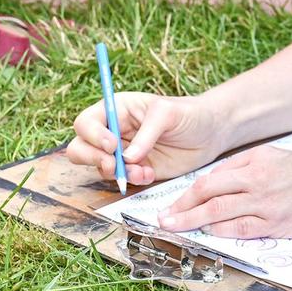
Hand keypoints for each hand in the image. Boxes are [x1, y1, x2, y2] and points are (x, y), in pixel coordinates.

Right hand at [67, 91, 226, 185]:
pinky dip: (132, 180)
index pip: (87, 121)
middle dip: (92, 158)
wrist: (211, 133)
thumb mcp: (169, 114)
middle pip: (80, 147)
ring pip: (98, 167)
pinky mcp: (135, 170)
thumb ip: (147, 133)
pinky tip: (150, 174)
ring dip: (116, 173)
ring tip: (141, 171)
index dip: (92, 135)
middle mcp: (113, 131)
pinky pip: (121, 180)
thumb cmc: (189, 114)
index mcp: (117, 109)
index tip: (111, 144)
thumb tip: (127, 157)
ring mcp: (122, 153)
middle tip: (113, 165)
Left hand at [155, 146, 291, 238]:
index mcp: (257, 160)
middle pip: (208, 194)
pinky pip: (240, 230)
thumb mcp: (278, 157)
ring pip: (218, 213)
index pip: (212, 177)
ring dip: (192, 222)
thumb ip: (246, 166)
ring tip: (174, 229)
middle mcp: (258, 180)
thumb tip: (216, 181)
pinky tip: (207, 234)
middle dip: (181, 208)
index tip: (172, 203)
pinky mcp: (276, 225)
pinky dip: (220, 232)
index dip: (187, 192)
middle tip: (162, 219)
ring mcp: (266, 204)